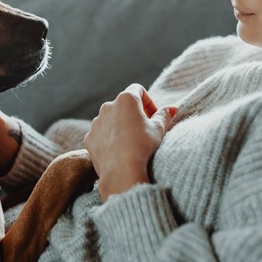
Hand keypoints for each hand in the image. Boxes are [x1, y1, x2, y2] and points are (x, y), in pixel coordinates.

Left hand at [84, 84, 176, 200]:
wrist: (121, 171)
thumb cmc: (142, 146)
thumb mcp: (158, 129)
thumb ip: (164, 115)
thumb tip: (172, 108)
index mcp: (126, 99)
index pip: (138, 90)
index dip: (148, 102)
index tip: (154, 116)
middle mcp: (108, 106)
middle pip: (123, 104)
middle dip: (134, 114)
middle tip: (145, 130)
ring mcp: (96, 122)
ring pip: (110, 118)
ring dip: (120, 125)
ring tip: (131, 142)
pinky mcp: (89, 137)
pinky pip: (101, 133)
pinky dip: (109, 138)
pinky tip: (119, 150)